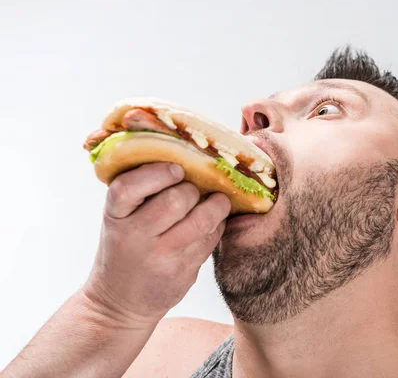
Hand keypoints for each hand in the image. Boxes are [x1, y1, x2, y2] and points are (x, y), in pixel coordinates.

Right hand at [83, 162, 230, 323]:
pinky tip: (213, 224)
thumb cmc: (123, 250)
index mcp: (114, 217)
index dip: (157, 173)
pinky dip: (217, 227)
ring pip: (201, 221)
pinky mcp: (182, 273)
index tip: (176, 170)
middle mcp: (134, 237)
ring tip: (218, 201)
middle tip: (195, 189)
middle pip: (176, 200)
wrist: (118, 304)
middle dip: (193, 190)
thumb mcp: (118, 221)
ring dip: (216, 205)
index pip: (128, 187)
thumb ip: (138, 193)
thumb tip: (182, 156)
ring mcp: (160, 258)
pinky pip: (210, 240)